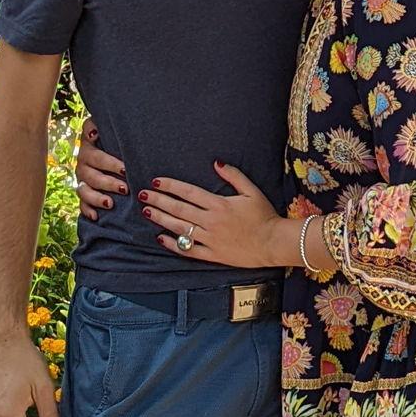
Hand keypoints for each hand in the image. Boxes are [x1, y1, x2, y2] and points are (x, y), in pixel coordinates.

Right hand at [74, 115, 126, 221]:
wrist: (103, 146)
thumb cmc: (109, 137)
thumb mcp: (106, 127)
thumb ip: (97, 126)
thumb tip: (94, 131)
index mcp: (88, 148)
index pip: (98, 157)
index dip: (110, 164)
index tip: (125, 170)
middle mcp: (82, 165)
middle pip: (93, 176)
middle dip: (109, 183)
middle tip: (125, 188)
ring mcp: (81, 180)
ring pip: (84, 191)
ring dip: (97, 198)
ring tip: (110, 203)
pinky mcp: (83, 194)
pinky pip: (81, 204)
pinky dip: (87, 210)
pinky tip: (95, 216)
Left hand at [141, 164, 285, 268]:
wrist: (273, 243)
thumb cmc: (264, 216)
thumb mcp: (252, 191)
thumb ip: (234, 175)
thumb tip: (216, 162)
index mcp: (219, 204)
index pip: (188, 192)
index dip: (170, 186)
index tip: (156, 181)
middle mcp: (211, 221)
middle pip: (179, 209)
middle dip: (159, 200)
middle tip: (142, 195)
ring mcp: (210, 239)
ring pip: (179, 228)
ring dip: (161, 219)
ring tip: (147, 212)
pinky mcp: (212, 255)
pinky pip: (188, 250)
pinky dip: (173, 244)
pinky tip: (161, 237)